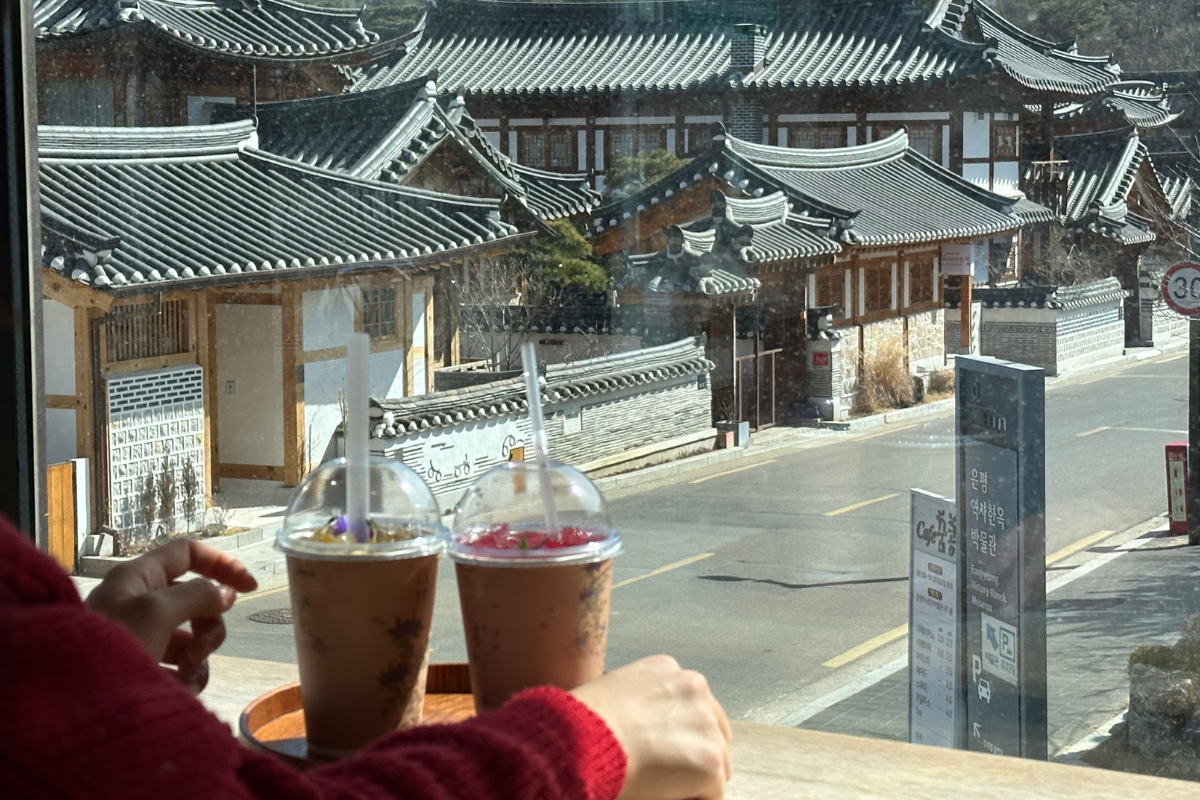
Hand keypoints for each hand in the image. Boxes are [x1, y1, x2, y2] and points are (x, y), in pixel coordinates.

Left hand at [86, 539, 257, 694]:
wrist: (71, 704)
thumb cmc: (110, 644)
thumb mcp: (157, 610)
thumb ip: (197, 595)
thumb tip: (225, 593)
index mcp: (138, 577)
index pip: (187, 554)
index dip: (220, 564)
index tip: (249, 588)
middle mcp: (140, 602)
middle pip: (197, 600)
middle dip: (208, 625)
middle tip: (198, 649)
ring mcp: (143, 636)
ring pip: (193, 636)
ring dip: (198, 656)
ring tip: (184, 676)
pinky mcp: (144, 667)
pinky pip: (182, 666)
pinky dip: (187, 678)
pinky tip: (176, 691)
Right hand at [571, 655, 732, 799]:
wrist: (582, 740)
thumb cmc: (581, 723)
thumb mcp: (612, 692)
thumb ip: (639, 703)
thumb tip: (643, 731)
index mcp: (666, 669)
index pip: (691, 704)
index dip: (678, 732)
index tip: (662, 749)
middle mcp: (693, 687)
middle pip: (713, 730)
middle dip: (694, 752)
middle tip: (665, 772)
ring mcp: (705, 724)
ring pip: (716, 762)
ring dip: (693, 777)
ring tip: (661, 784)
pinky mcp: (709, 760)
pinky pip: (712, 792)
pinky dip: (692, 798)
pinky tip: (664, 794)